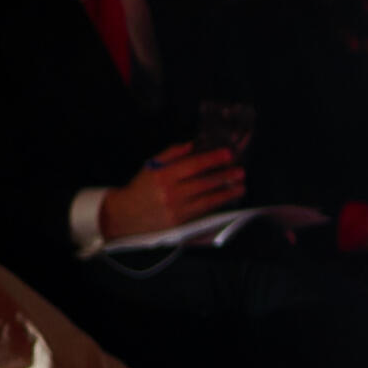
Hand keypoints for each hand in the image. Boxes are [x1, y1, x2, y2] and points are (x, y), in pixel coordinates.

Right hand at [101, 144, 244, 238]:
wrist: (125, 215)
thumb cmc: (142, 188)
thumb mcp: (152, 165)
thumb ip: (172, 153)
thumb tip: (194, 144)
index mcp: (162, 175)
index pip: (192, 165)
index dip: (212, 159)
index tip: (227, 154)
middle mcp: (170, 193)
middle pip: (202, 182)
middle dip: (224, 176)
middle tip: (240, 171)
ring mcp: (176, 209)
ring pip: (206, 199)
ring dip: (226, 192)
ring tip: (241, 186)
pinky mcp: (180, 222)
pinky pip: (202, 211)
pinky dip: (216, 204)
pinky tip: (226, 199)